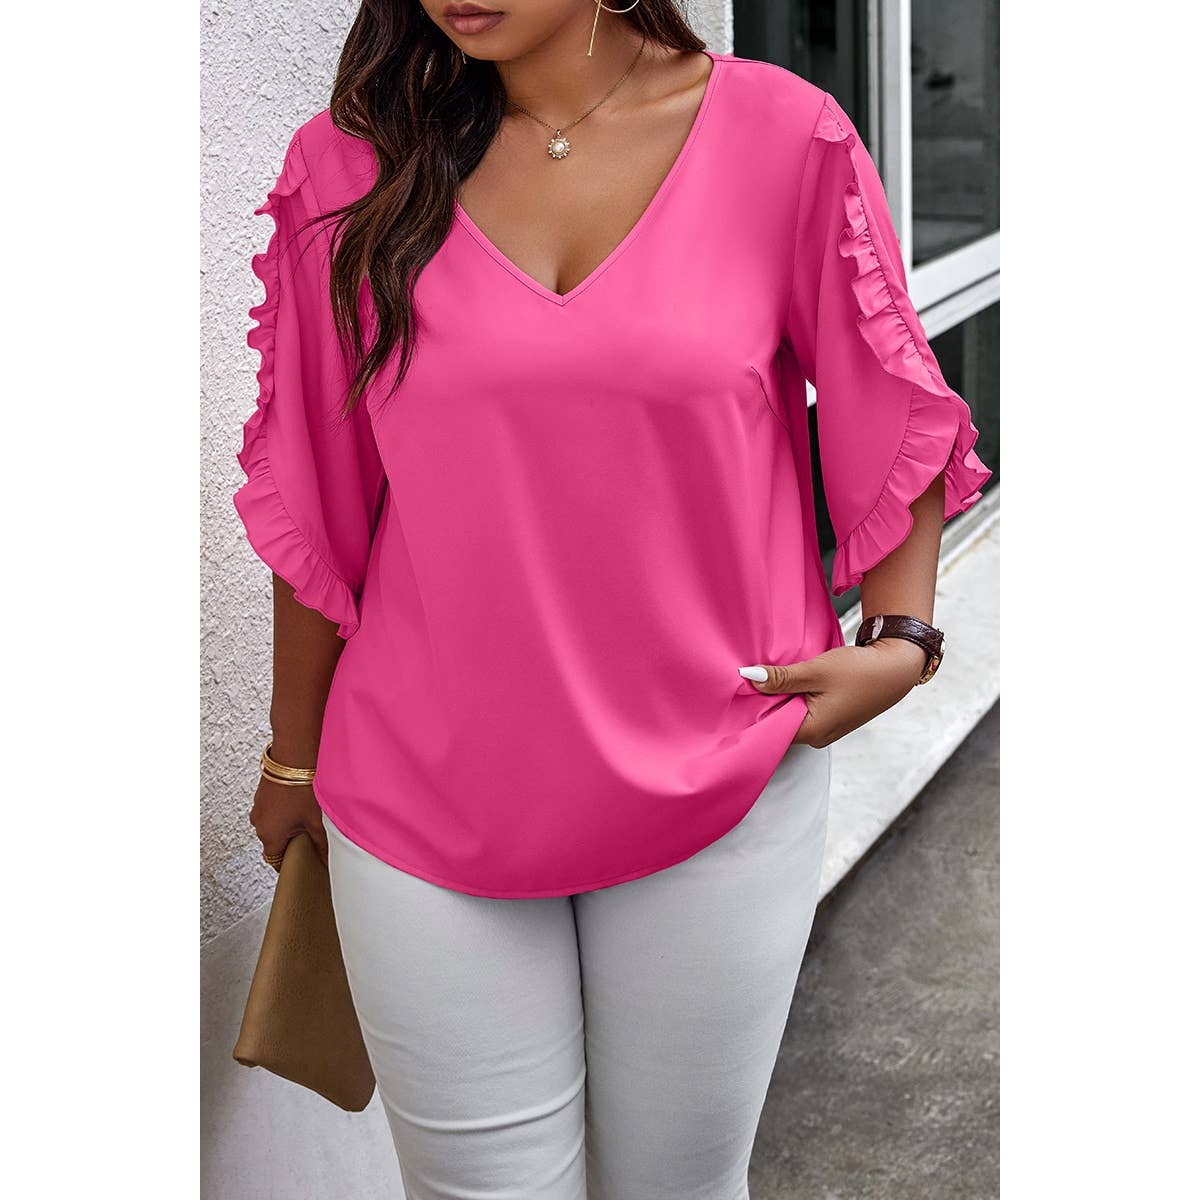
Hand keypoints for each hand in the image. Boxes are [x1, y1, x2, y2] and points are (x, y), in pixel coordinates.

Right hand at [249, 777, 328, 868]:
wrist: (294, 756)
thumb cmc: (302, 788)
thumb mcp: (316, 821)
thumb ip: (321, 845)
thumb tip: (326, 861)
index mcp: (269, 836)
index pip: (275, 860)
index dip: (290, 862)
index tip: (302, 860)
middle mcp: (259, 823)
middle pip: (274, 842)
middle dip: (290, 841)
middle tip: (310, 835)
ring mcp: (258, 807)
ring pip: (272, 825)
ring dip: (286, 824)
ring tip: (306, 815)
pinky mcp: (262, 794)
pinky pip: (271, 810)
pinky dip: (283, 810)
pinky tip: (299, 801)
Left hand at [741, 638, 928, 747]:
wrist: (897, 667)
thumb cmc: (860, 670)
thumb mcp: (815, 670)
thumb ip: (781, 678)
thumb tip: (749, 677)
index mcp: (812, 732)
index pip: (769, 728)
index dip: (752, 709)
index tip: (737, 693)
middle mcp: (818, 736)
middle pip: (779, 722)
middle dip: (766, 702)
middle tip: (748, 680)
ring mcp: (826, 728)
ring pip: (792, 714)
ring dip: (782, 697)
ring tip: (768, 677)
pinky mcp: (833, 717)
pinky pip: (804, 709)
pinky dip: (796, 696)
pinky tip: (791, 680)